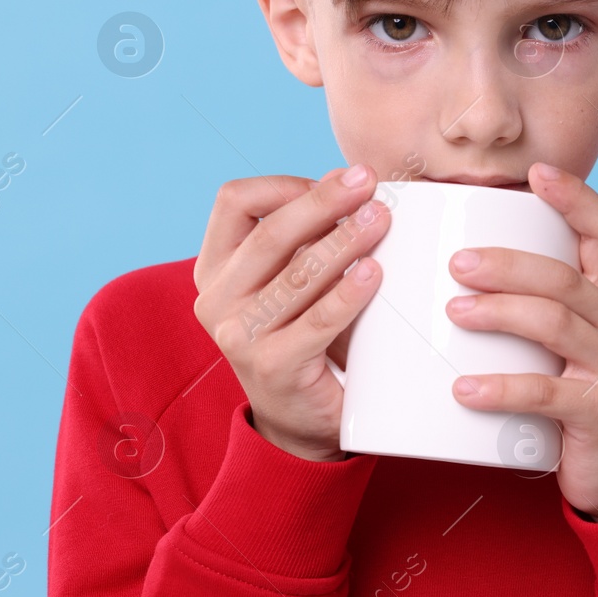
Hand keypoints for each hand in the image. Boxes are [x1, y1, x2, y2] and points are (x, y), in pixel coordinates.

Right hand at [192, 166, 390, 460]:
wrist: (300, 418)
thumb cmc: (305, 334)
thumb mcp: (295, 278)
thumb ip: (312, 233)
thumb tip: (352, 178)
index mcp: (215, 266)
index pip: (235, 202)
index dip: (287, 184)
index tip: (337, 181)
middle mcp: (217, 298)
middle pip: (271, 233)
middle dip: (325, 202)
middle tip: (369, 183)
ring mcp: (239, 335)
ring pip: (298, 274)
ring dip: (345, 241)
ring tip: (382, 219)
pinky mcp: (273, 365)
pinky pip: (318, 321)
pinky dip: (348, 293)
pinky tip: (374, 272)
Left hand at [445, 162, 597, 519]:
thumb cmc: (581, 393)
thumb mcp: (574, 341)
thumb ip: (541, 302)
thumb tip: (462, 260)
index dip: (574, 197)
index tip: (535, 173)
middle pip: (564, 277)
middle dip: (508, 263)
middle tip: (457, 262)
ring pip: (555, 323)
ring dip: (499, 313)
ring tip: (453, 312)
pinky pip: (546, 392)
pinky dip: (501, 389)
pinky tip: (463, 389)